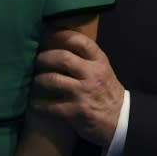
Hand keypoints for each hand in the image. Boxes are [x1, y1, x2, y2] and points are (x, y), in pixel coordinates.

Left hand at [31, 30, 124, 146]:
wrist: (121, 120)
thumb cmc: (107, 91)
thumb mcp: (102, 70)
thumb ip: (86, 58)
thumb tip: (60, 46)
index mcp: (99, 62)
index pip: (82, 42)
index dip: (64, 36)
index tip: (51, 35)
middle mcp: (91, 74)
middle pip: (63, 58)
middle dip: (45, 58)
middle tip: (37, 60)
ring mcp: (83, 93)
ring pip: (53, 80)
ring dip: (39, 80)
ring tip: (36, 82)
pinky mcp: (77, 111)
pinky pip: (52, 106)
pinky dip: (40, 105)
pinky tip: (35, 104)